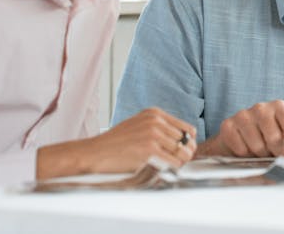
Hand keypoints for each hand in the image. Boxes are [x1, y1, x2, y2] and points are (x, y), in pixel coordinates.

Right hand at [37, 107, 195, 177]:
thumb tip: (184, 141)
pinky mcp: (149, 149)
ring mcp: (153, 134)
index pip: (187, 128)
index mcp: (154, 113)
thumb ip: (159, 128)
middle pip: (186, 141)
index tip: (183, 151)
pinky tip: (165, 169)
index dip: (188, 142)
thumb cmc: (116, 143)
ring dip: (180, 161)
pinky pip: (173, 161)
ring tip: (171, 165)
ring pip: (182, 151)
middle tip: (178, 161)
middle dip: (185, 153)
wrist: (95, 152)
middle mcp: (155, 121)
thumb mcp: (139, 125)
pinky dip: (173, 167)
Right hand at [210, 100, 283, 159]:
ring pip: (257, 146)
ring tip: (262, 151)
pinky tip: (247, 150)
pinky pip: (241, 149)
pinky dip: (246, 155)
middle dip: (279, 153)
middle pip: (273, 138)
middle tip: (278, 156)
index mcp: (279, 107)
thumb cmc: (270, 137)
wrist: (239, 138)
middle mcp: (261, 108)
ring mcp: (243, 115)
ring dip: (261, 155)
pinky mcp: (228, 126)